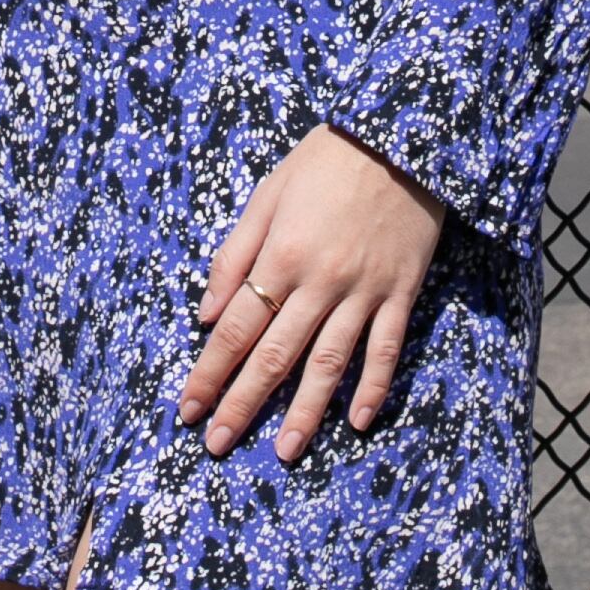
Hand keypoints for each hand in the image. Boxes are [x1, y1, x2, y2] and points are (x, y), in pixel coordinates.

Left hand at [179, 123, 443, 462]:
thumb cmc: (325, 161)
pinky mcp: (400, 293)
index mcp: (279, 255)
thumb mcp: (267, 194)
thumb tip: (205, 315)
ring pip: (329, 364)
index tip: (189, 409)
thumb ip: (234, 254)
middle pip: (275, 355)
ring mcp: (363, 291)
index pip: (234, 329)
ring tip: (284, 452)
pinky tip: (358, 422)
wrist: (398, 136)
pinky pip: (386, 350)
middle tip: (219, 445)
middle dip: (243, 404)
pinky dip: (373, 388)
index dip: (209, 372)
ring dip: (304, 413)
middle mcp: (319, 281)